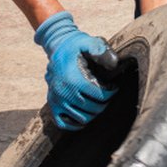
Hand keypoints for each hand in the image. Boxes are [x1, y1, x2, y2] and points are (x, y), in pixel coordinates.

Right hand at [34, 11, 116, 130]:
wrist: (57, 47)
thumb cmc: (76, 45)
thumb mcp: (89, 42)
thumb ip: (101, 50)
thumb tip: (115, 64)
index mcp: (73, 79)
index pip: (98, 95)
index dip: (110, 93)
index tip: (114, 87)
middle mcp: (63, 92)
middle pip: (91, 109)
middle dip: (104, 103)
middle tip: (107, 95)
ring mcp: (56, 101)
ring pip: (81, 118)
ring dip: (93, 113)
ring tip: (98, 103)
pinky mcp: (52, 105)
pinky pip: (63, 124)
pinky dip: (75, 124)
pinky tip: (85, 116)